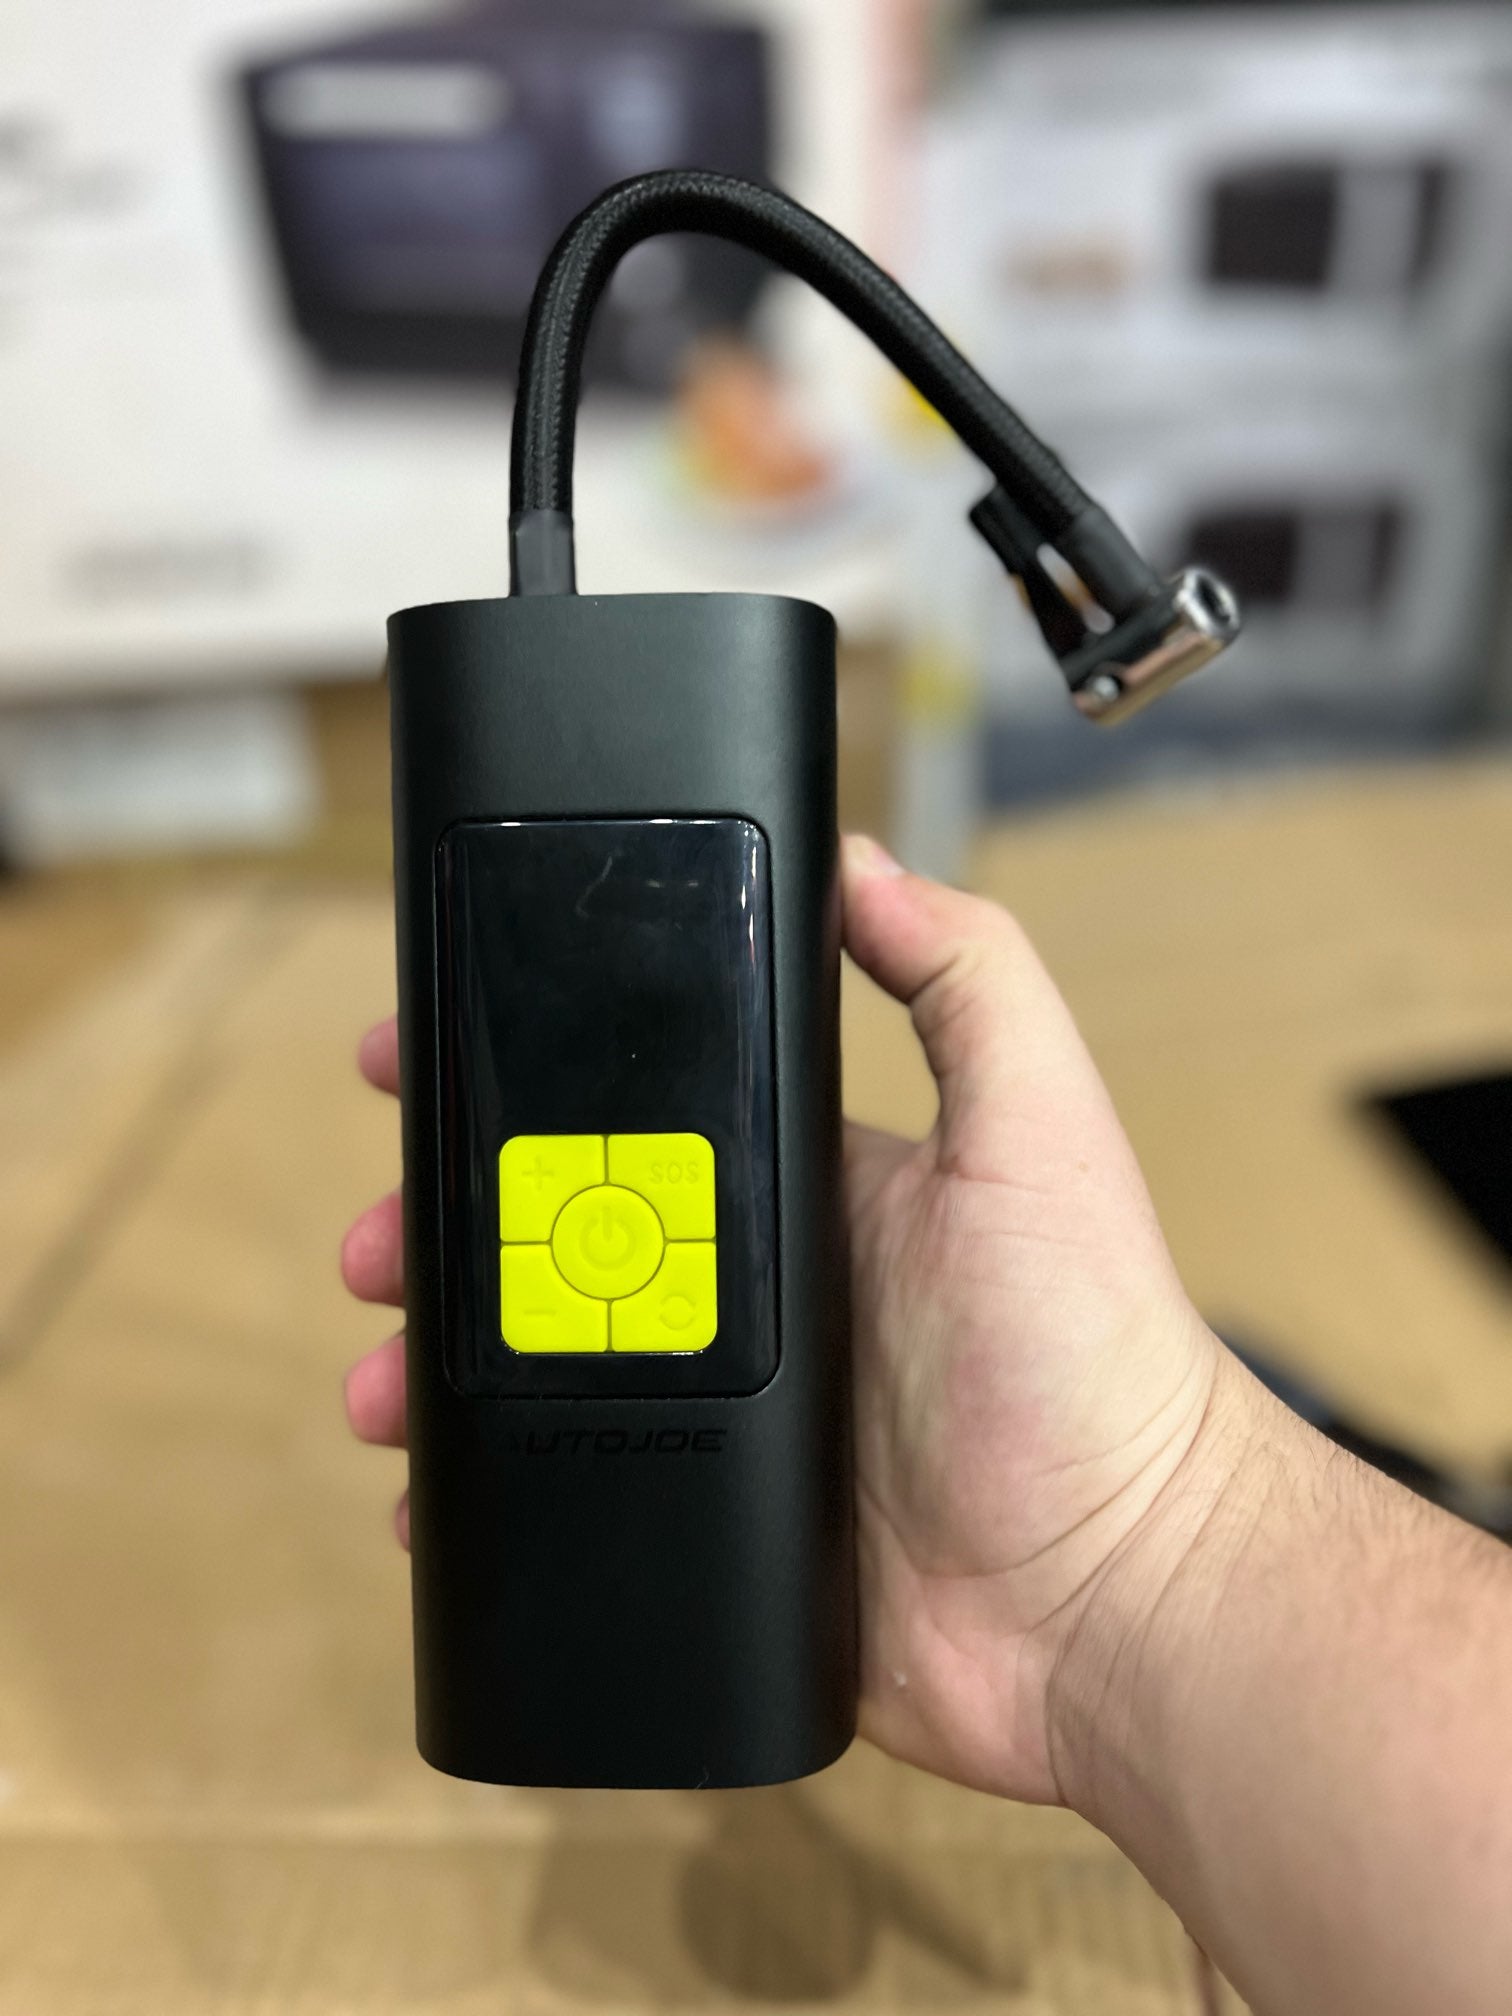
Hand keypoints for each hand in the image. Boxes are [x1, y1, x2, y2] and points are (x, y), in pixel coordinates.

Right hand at [342, 835, 1226, 1804]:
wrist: (1117, 1590)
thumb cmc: (1097, 1353)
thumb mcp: (1040, 1129)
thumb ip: (967, 980)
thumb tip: (866, 860)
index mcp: (806, 1195)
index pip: (636, 1115)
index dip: (528, 1086)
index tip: (425, 1062)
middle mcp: (753, 1297)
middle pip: (556, 1244)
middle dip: (444, 1230)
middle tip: (376, 1240)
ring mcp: (724, 1418)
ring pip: (536, 1373)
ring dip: (440, 1364)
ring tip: (383, 1378)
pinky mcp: (712, 1526)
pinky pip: (566, 1500)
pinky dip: (482, 1496)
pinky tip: (423, 1496)